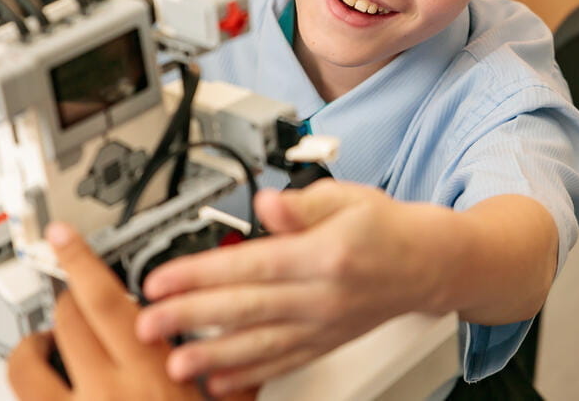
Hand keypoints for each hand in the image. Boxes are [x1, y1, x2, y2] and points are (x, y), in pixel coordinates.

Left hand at [7, 222, 254, 400]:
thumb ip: (231, 375)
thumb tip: (237, 351)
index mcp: (152, 371)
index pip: (102, 296)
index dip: (78, 259)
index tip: (63, 239)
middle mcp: (104, 390)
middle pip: (66, 319)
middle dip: (67, 298)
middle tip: (74, 293)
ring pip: (28, 363)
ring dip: (33, 345)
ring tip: (43, 341)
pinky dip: (32, 390)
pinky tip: (46, 391)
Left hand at [135, 180, 448, 395]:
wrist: (428, 263)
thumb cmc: (386, 227)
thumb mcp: (347, 197)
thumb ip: (302, 202)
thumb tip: (267, 202)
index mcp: (324, 255)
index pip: (250, 266)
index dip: (200, 274)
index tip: (161, 280)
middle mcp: (322, 296)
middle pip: (246, 309)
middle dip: (191, 318)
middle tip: (149, 324)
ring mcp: (324, 325)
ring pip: (261, 344)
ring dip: (213, 356)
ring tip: (177, 362)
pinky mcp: (326, 342)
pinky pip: (284, 363)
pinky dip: (251, 375)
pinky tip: (220, 382)